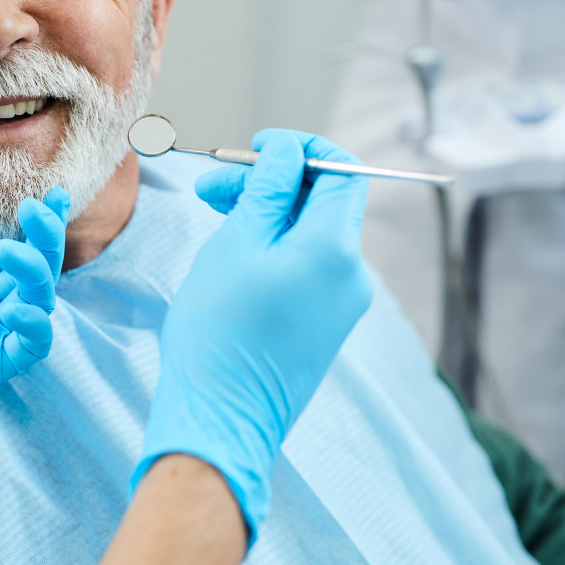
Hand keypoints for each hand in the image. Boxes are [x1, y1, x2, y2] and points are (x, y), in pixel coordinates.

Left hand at [0, 184, 69, 490]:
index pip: (3, 250)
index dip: (28, 224)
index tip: (43, 193)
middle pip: (28, 272)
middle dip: (44, 238)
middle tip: (41, 205)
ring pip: (36, 304)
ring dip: (37, 272)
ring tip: (8, 249)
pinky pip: (28, 349)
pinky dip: (36, 325)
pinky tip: (15, 304)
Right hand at [134, 130, 371, 539]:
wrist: (220, 417)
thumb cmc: (219, 332)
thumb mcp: (236, 244)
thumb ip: (268, 190)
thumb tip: (288, 152)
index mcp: (335, 249)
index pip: (341, 170)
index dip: (300, 149)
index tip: (257, 147)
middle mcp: (352, 274)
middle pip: (323, 201)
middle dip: (271, 182)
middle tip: (213, 186)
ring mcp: (342, 303)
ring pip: (311, 234)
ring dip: (267, 213)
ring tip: (213, 214)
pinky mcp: (325, 324)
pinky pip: (308, 266)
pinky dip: (275, 246)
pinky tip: (233, 250)